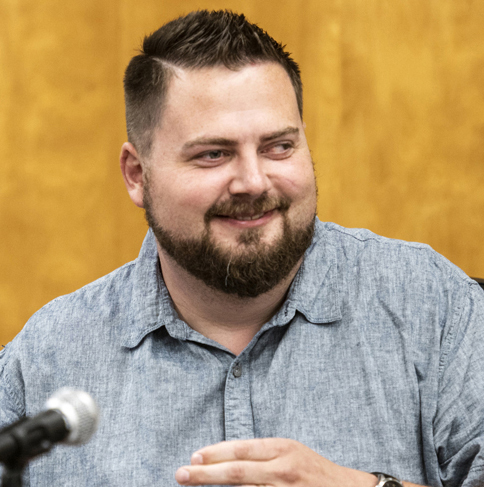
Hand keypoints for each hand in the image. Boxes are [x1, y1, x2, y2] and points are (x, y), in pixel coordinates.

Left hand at [175, 438, 378, 485]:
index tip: (194, 458)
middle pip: (237, 471)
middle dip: (205, 474)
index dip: (215, 453)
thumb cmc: (312, 469)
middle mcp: (283, 469)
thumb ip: (260, 455)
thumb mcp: (289, 451)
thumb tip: (223, 459)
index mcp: (283, 448)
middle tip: (181, 475)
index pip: (241, 449)